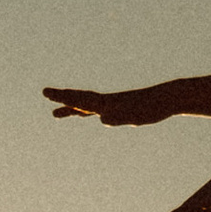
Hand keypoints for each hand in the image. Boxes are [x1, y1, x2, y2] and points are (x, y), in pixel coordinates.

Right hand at [45, 83, 170, 124]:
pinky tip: (88, 116)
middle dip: (61, 99)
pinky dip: (88, 113)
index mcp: (106, 103)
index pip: (79, 99)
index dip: (62, 97)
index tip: (45, 92)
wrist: (166, 100)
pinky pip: (98, 112)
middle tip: (44, 94)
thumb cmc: (150, 108)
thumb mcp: (133, 115)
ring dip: (71, 109)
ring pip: (86, 107)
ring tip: (55, 114)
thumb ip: (118, 117)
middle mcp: (106, 103)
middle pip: (79, 100)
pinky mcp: (120, 110)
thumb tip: (103, 119)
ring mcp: (112, 106)